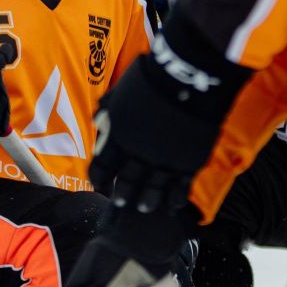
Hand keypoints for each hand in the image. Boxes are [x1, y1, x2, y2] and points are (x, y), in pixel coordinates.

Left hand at [89, 6, 251, 214]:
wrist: (187, 78)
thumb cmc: (152, 78)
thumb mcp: (121, 90)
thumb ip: (109, 109)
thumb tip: (98, 119)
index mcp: (118, 136)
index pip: (101, 166)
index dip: (98, 179)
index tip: (99, 184)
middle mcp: (137, 154)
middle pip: (126, 182)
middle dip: (122, 194)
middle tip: (121, 201)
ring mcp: (164, 161)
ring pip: (152, 191)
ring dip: (147, 202)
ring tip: (145, 208)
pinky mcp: (188, 164)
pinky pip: (180, 189)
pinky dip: (175, 199)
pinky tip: (173, 204)